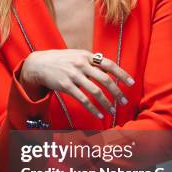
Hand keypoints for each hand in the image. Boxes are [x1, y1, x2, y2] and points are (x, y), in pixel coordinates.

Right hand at [20, 49, 134, 118]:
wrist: (39, 64)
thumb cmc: (61, 60)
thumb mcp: (77, 55)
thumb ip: (92, 62)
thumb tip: (109, 70)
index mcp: (87, 56)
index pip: (109, 65)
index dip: (122, 74)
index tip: (131, 83)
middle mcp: (82, 64)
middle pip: (105, 80)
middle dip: (117, 92)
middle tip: (124, 102)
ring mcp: (73, 75)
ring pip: (95, 91)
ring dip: (106, 103)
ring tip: (112, 111)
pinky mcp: (66, 85)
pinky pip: (83, 99)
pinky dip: (93, 109)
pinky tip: (99, 115)